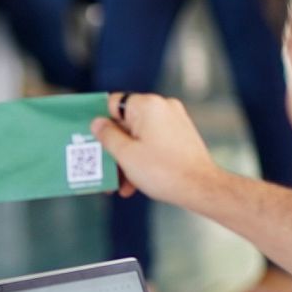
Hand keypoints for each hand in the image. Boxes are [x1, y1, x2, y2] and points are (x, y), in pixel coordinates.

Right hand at [89, 93, 219, 207]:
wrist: (200, 187)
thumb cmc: (164, 171)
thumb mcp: (126, 155)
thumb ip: (107, 136)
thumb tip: (97, 123)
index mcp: (147, 106)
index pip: (113, 103)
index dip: (100, 121)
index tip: (90, 137)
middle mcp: (162, 107)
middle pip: (126, 122)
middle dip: (114, 147)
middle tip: (102, 166)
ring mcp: (174, 120)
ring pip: (139, 135)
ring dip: (127, 158)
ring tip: (119, 183)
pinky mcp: (180, 134)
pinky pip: (153, 142)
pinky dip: (142, 158)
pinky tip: (134, 183)